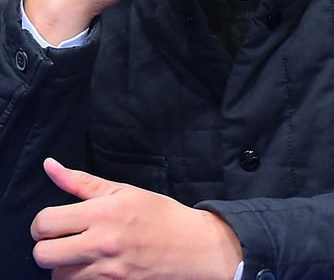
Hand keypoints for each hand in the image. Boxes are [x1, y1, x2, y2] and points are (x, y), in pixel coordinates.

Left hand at [31, 158, 241, 279]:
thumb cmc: (158, 213)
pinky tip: (91, 266)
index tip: (54, 220)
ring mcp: (106, 271)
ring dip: (63, 265)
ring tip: (80, 252)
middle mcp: (101, 243)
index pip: (46, 222)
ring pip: (57, 276)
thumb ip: (80, 181)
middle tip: (61, 238)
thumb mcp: (121, 190)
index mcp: (102, 213)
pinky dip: (78, 278)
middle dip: (46, 246)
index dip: (42, 222)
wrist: (190, 245)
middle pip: (43, 255)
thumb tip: (50, 165)